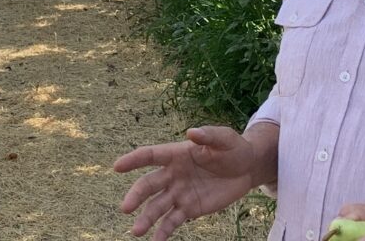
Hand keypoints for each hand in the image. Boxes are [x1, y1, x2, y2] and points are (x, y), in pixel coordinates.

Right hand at [113, 126, 260, 240]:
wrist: (246, 169)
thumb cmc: (233, 148)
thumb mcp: (224, 138)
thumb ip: (208, 136)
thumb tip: (191, 133)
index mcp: (176, 154)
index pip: (150, 156)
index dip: (133, 160)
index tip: (117, 167)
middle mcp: (172, 174)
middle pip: (148, 185)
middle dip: (136, 196)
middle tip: (126, 208)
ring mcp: (179, 193)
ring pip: (157, 207)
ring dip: (146, 219)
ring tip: (136, 232)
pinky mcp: (189, 208)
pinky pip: (172, 221)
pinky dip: (163, 232)